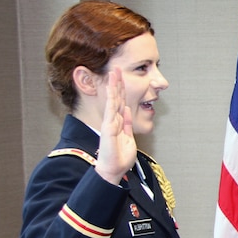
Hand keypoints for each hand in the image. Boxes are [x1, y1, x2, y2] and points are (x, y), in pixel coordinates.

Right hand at [94, 69, 136, 183]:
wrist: (113, 170)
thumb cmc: (120, 158)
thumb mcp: (128, 137)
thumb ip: (127, 124)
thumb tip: (127, 111)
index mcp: (118, 122)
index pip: (120, 102)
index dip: (121, 90)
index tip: (122, 77)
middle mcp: (112, 120)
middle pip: (116, 98)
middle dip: (117, 83)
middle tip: (116, 68)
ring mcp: (110, 122)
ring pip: (113, 100)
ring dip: (114, 85)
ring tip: (114, 71)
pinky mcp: (109, 126)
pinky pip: (111, 108)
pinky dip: (113, 96)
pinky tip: (113, 86)